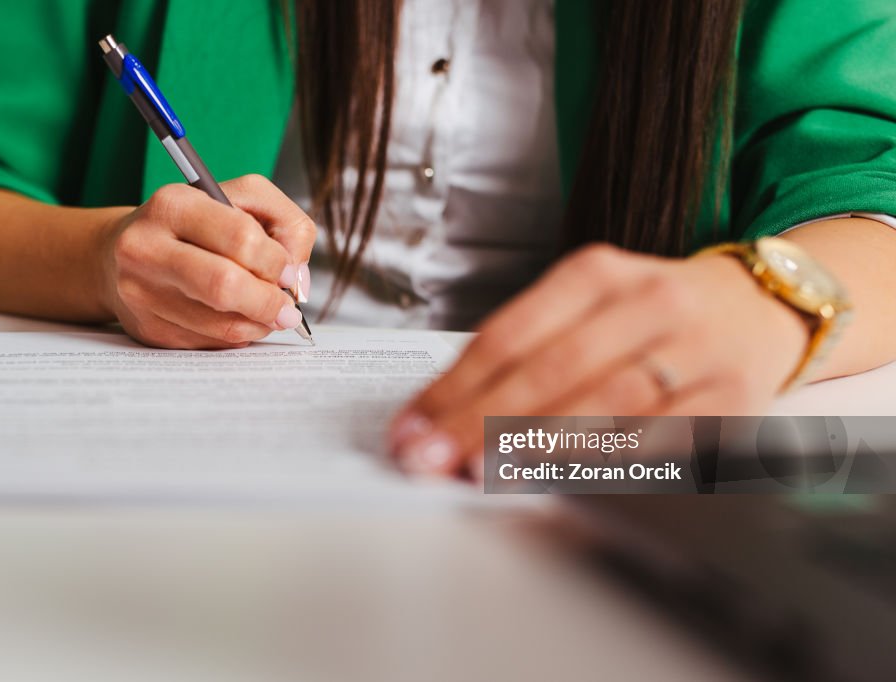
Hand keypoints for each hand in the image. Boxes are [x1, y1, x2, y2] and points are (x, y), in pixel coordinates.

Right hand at [99, 175, 315, 348]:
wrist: (122, 253)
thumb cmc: (195, 225)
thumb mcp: (244, 199)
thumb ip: (287, 225)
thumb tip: (297, 278)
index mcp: (174, 205)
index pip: (240, 237)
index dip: (276, 261)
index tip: (288, 271)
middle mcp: (147, 247)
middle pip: (225, 286)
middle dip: (269, 301)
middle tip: (287, 307)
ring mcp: (142, 293)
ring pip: (223, 325)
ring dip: (259, 323)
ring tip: (266, 312)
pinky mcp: (149, 329)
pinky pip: (211, 343)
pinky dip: (236, 334)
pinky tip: (235, 317)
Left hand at [389, 243, 808, 478]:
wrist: (760, 308)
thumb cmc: (651, 317)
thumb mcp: (590, 305)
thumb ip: (528, 351)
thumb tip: (451, 414)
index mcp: (597, 272)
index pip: (509, 333)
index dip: (454, 385)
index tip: (412, 425)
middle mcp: (647, 302)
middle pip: (550, 369)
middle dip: (480, 420)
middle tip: (429, 458)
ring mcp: (693, 350)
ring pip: (604, 403)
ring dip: (535, 444)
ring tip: (480, 470)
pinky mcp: (731, 398)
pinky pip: (661, 439)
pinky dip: (608, 462)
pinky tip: (563, 479)